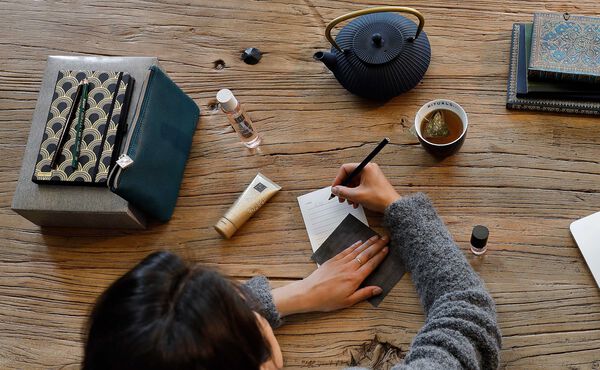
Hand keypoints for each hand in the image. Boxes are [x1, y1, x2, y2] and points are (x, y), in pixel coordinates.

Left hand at [272, 235, 388, 315]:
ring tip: (376, 237)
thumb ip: (364, 293)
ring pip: (357, 250)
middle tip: (386, 238)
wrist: (309, 293)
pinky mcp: (332, 261)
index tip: (387, 249)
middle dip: (377, 245)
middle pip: (366, 254)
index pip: (371, 264)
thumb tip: (379, 289)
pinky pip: (346, 251)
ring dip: (367, 243)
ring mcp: (340, 263)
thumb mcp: (348, 301)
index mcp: (355, 279)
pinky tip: (359, 242)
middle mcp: (349, 268)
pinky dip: (353, 246)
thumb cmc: (328, 300)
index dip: (380, 256)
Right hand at [331, 162, 400, 212]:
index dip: (338, 179)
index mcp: (366, 167)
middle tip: (341, 197)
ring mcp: (371, 175)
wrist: (392, 205)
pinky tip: (355, 202)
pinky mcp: (373, 182)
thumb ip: (343, 191)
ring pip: (354, 182)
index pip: (345, 169)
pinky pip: (360, 185)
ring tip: (349, 201)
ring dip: (350, 192)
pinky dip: (356, 193)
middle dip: (344, 188)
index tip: (335, 188)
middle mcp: (369, 169)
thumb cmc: (380, 198)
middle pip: (350, 176)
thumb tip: (335, 189)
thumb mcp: (357, 195)